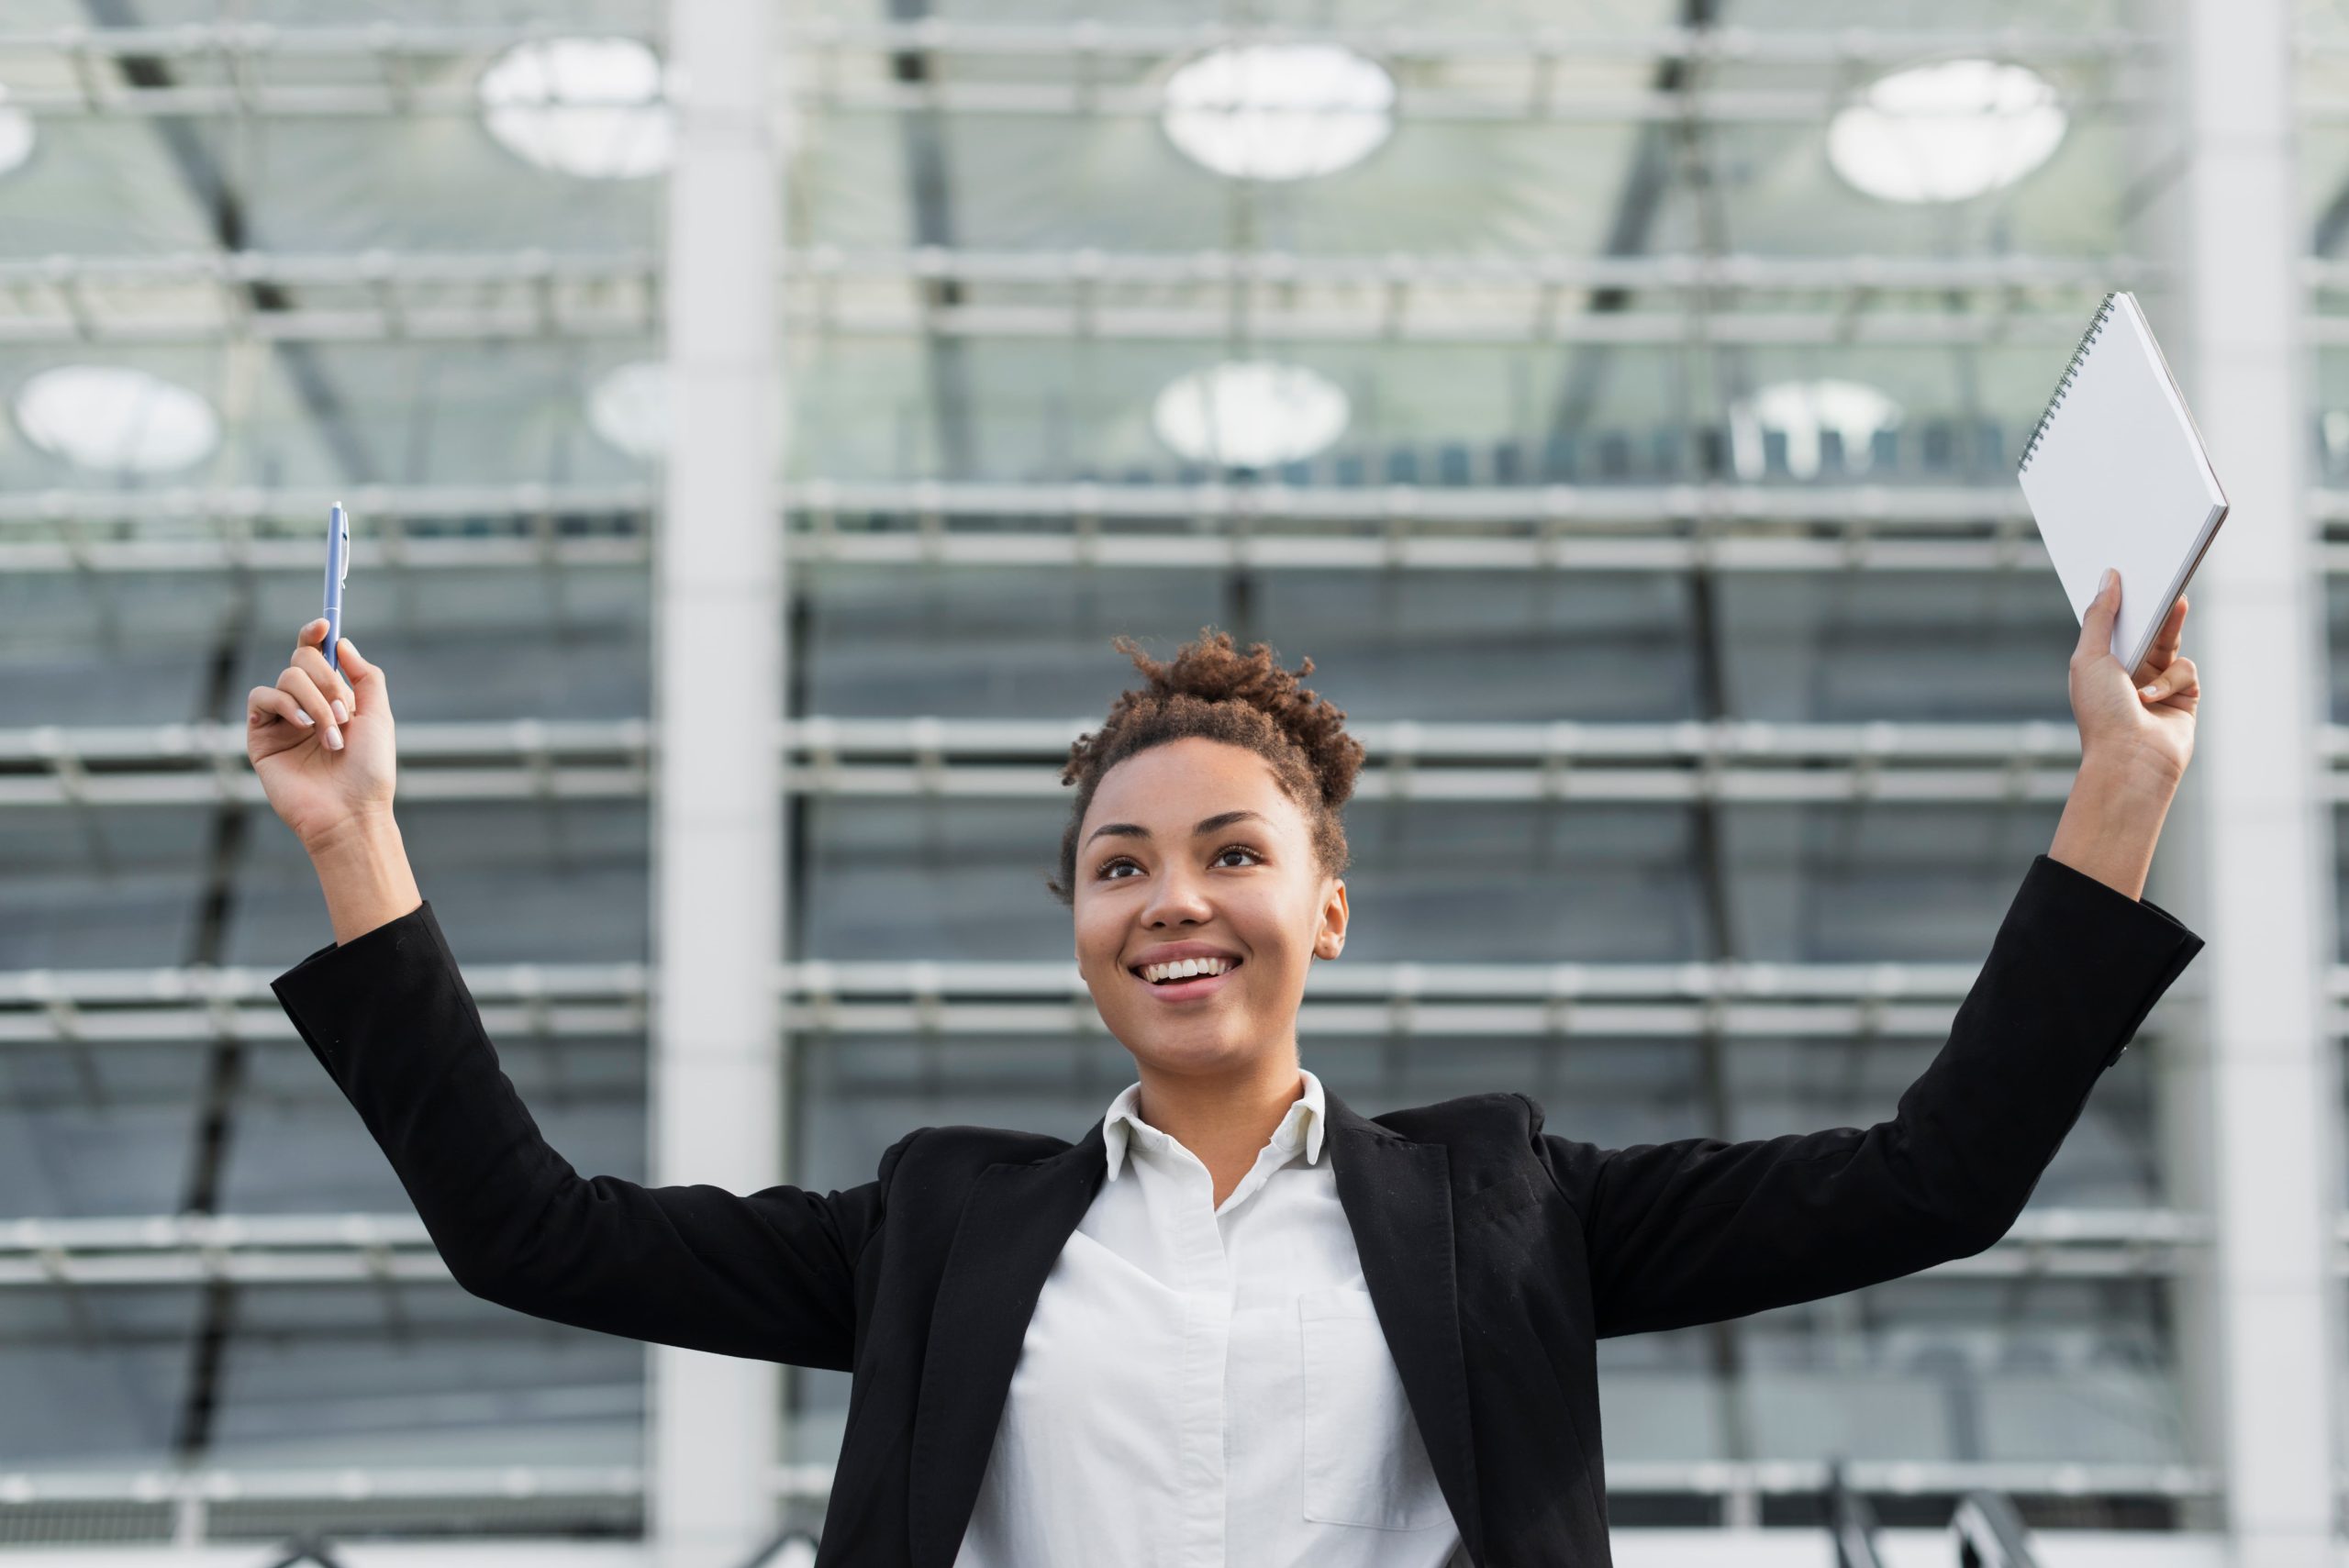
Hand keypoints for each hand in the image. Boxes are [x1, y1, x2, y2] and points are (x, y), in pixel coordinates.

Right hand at [246, 619, 395, 851]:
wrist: (350, 811)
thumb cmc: (369, 770)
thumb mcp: (379, 716)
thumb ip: (366, 676)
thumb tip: (341, 642)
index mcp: (334, 699)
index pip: (317, 656)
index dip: (316, 635)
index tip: (324, 625)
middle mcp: (306, 705)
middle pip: (302, 660)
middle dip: (327, 679)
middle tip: (344, 711)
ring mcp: (282, 720)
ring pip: (286, 677)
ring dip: (314, 700)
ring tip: (331, 734)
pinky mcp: (261, 736)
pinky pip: (262, 698)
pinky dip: (285, 704)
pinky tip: (304, 727)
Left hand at [2069, 567, 2195, 789]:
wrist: (2130, 758)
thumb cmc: (2102, 711)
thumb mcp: (2090, 657)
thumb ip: (2101, 616)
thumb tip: (2109, 577)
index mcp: (2100, 665)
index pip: (2115, 625)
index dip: (2123, 602)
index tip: (2130, 572)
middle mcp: (2128, 674)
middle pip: (2148, 629)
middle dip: (2157, 608)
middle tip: (2167, 580)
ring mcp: (2157, 686)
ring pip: (2172, 645)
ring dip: (2166, 642)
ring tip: (2161, 638)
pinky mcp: (2184, 698)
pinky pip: (2187, 670)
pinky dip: (2173, 680)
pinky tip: (2153, 698)